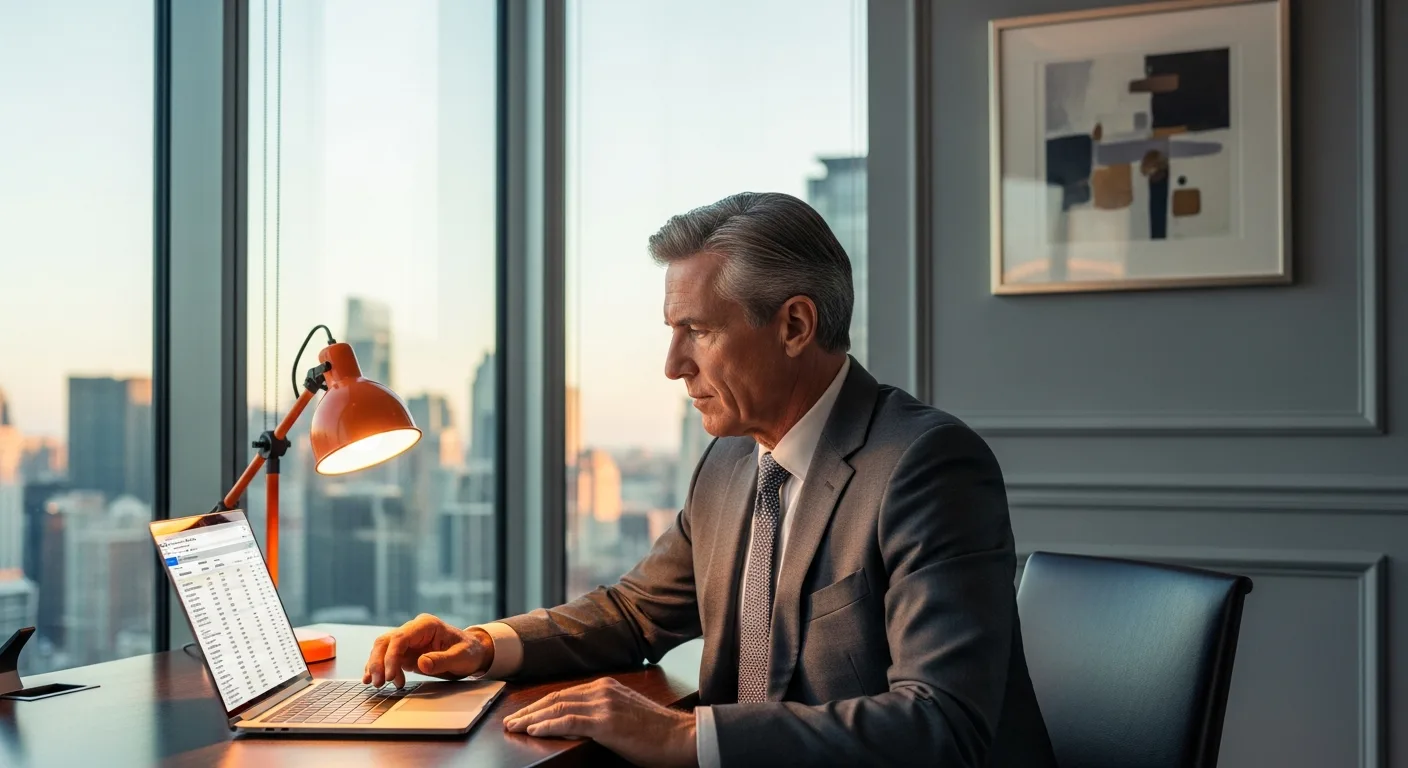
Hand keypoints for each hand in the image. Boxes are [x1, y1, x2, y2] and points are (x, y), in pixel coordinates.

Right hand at [362, 613, 492, 687]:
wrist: (473, 653)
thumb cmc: (469, 652)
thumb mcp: (461, 657)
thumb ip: (442, 660)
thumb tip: (421, 663)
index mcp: (427, 625)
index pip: (400, 637)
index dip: (391, 656)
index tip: (389, 675)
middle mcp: (414, 629)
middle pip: (386, 641)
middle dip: (378, 662)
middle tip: (378, 683)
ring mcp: (408, 640)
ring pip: (382, 648)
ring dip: (376, 666)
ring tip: (376, 684)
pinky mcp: (406, 652)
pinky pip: (386, 658)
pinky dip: (380, 668)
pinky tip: (375, 680)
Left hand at [503, 677, 697, 767]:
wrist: (680, 737)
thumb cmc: (656, 732)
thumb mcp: (625, 714)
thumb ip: (602, 712)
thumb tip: (577, 724)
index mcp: (606, 686)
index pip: (564, 694)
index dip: (540, 705)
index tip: (523, 715)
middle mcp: (602, 690)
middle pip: (556, 698)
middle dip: (530, 711)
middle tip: (510, 721)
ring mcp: (604, 705)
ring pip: (558, 708)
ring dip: (532, 719)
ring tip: (515, 728)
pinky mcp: (606, 723)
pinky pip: (569, 722)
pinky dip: (548, 725)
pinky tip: (534, 730)